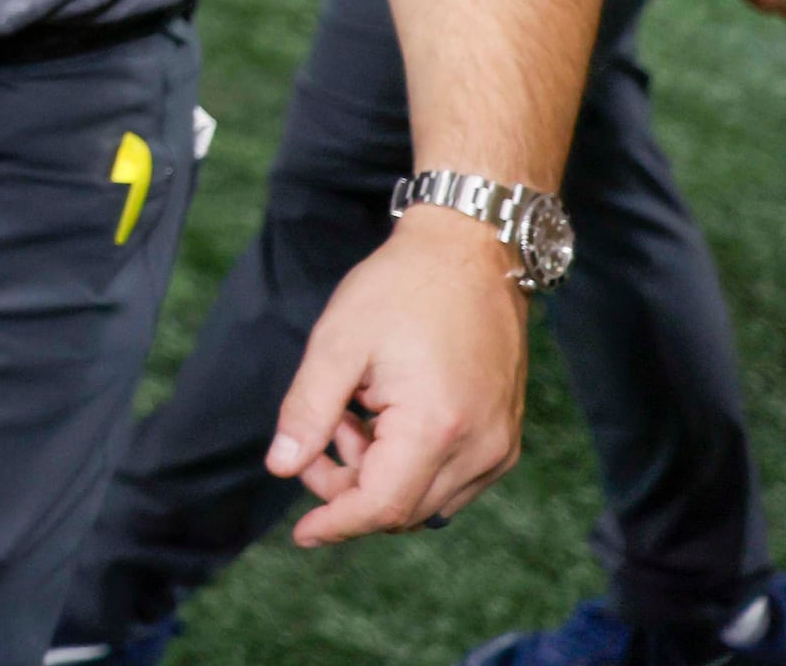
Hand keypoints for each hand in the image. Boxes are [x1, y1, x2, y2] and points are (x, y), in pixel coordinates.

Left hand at [267, 212, 528, 545]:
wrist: (469, 252)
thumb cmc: (401, 288)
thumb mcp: (337, 342)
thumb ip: (307, 410)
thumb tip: (281, 467)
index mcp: (437, 427)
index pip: (381, 506)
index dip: (336, 523)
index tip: (302, 532)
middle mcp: (480, 449)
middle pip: (403, 509)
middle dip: (348, 489)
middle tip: (318, 436)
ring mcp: (499, 446)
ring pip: (427, 499)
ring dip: (378, 476)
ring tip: (351, 414)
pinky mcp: (504, 436)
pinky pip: (452, 480)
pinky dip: (409, 466)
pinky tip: (383, 418)